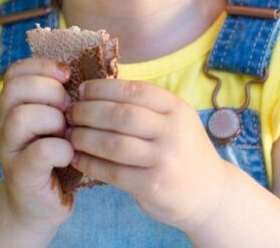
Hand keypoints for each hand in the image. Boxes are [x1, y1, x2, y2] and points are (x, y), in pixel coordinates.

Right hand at [0, 58, 75, 232]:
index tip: (67, 76)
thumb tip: (87, 70)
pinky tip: (69, 155)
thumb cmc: (56, 157)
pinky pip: (40, 151)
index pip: (15, 72)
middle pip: (16, 88)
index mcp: (13, 107)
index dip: (42, 66)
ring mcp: (10, 151)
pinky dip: (61, 149)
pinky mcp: (22, 176)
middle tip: (68, 110)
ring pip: (22, 116)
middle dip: (50, 92)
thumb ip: (62, 97)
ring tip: (67, 134)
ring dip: (53, 120)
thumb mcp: (57, 120)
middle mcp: (5, 125)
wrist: (40, 206)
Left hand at [65, 79, 229, 232]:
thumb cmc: (182, 149)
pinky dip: (90, 164)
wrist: (210, 192)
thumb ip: (144, 106)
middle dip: (88, 112)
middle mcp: (172, 131)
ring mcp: (164, 160)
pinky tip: (77, 158)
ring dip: (85, 138)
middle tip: (69, 113)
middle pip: (120, 115)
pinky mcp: (153, 186)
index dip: (102, 89)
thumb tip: (95, 90)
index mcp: (176, 108)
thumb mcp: (174, 119)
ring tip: (70, 135)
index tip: (81, 91)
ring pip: (113, 144)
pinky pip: (113, 172)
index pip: (133, 90)